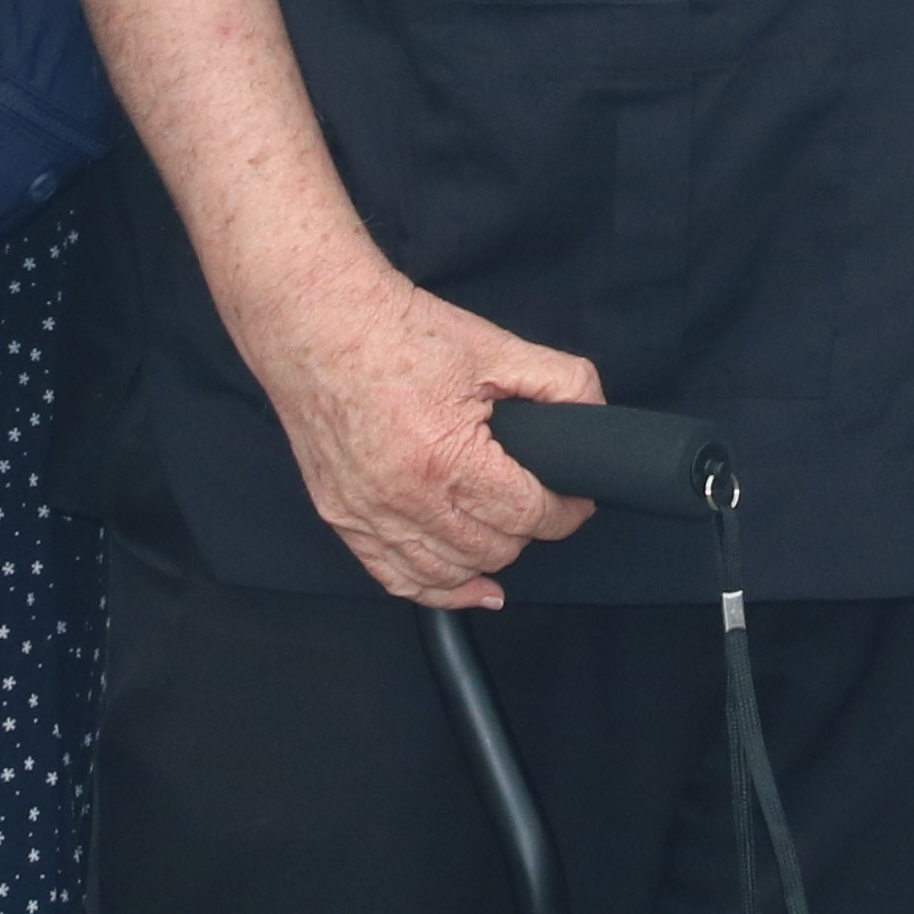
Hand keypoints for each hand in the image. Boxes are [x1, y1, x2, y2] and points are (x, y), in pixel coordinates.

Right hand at [233, 250, 607, 608]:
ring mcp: (365, 514)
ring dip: (487, 561)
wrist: (318, 323)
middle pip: (491, 550)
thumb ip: (560, 380)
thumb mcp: (494, 346)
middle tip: (541, 505)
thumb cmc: (400, 332)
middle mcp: (402, 498)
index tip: (576, 502)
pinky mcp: (341, 518)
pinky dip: (436, 590)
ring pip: (446, 575)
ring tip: (509, 535)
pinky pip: (395, 578)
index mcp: (444, 456)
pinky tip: (468, 587)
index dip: (564, 513)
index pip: (525, 514)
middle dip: (528, 532)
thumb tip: (595, 414)